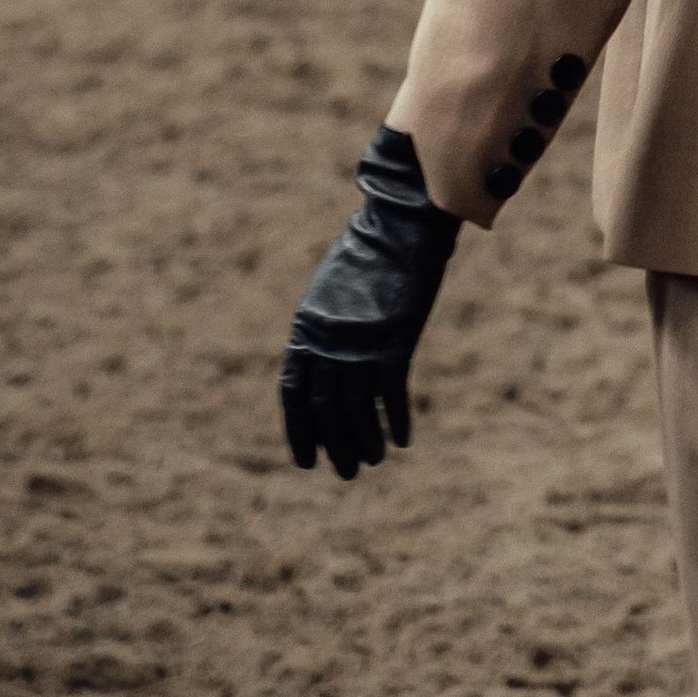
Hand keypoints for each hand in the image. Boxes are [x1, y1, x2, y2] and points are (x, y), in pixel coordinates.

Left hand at [280, 124, 460, 479]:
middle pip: (326, 410)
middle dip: (335, 446)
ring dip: (365, 441)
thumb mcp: (331, 290)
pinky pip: (392, 395)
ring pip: (357, 411)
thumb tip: (327, 364)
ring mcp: (360, 343)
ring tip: (374, 460)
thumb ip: (324, 327)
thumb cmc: (369, 251)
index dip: (299, 432)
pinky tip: (403, 439)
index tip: (307, 461)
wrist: (401, 224)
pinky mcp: (394, 341)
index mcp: (307, 329)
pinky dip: (397, 420)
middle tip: (347, 472)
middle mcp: (328, 343)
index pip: (294, 394)